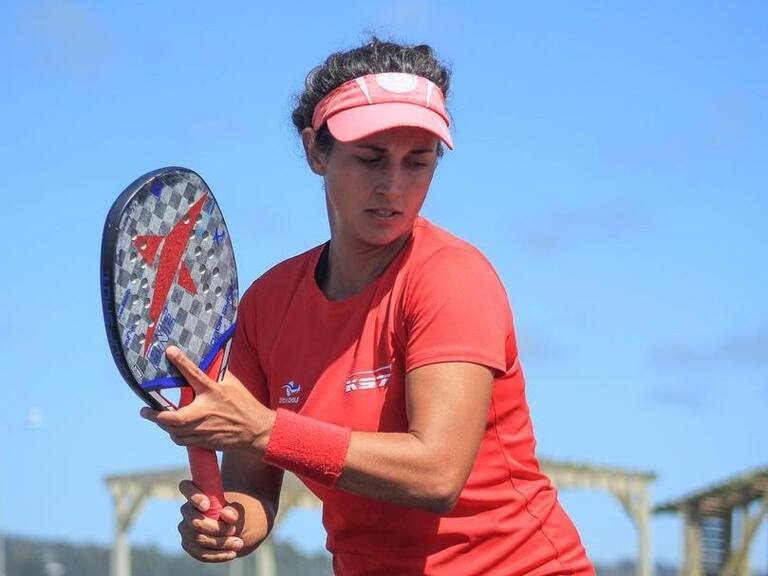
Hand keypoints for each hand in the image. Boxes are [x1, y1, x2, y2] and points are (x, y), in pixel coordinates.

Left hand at [140, 346, 274, 452]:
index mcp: (212, 392)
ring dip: (165, 426)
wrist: (256, 431)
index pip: (194, 373)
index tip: (170, 351)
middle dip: (154, 415)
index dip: (181, 361)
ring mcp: (202, 429)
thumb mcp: (233, 386)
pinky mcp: (204, 442)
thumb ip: (218, 377)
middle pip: (170, 417)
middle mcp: (204, 411)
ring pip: (174, 432)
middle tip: (145, 410)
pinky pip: (183, 441)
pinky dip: (176, 435)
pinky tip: (177, 430)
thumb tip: (211, 364)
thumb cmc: (246, 406)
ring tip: (160, 419)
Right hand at [178, 479, 243, 561]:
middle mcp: (187, 510)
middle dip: (216, 529)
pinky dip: (218, 555)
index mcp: (196, 492)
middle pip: (196, 522)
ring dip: (221, 543)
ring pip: (199, 539)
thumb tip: (228, 516)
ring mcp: (186, 529)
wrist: (232, 526)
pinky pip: (201, 553)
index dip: (194, 496)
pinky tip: (232, 553)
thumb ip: (234, 510)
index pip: (186, 487)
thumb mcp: (238, 508)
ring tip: (239, 543)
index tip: (207, 505)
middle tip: (234, 530)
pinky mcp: (189, 545)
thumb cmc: (233, 512)